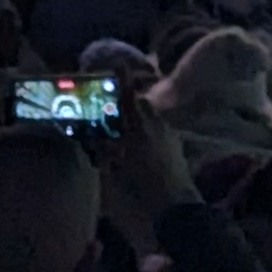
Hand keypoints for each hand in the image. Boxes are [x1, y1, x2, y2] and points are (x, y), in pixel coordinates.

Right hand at [99, 90, 196, 229]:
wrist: (178, 209)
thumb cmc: (142, 188)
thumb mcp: (115, 171)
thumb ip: (104, 152)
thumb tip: (94, 138)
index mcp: (139, 128)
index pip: (129, 97)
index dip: (123, 79)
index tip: (119, 63)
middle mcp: (157, 126)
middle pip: (143, 104)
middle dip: (132, 101)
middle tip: (117, 108)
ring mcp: (170, 137)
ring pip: (154, 118)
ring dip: (142, 117)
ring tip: (129, 129)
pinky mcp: (178, 149)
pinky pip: (162, 131)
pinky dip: (151, 131)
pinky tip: (144, 146)